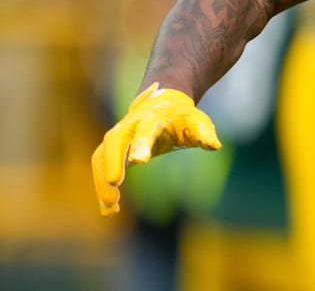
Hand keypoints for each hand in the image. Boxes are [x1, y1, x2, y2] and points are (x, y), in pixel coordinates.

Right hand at [92, 82, 220, 215]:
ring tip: (110, 208)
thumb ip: (204, 133)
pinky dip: (101, 187)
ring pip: (101, 156)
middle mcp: (129, 126)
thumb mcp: (197, 122)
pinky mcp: (111, 151)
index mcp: (152, 118)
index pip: (145, 130)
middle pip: (114, 141)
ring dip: (101, 180)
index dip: (142, 144)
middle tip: (114, 184)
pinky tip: (108, 210)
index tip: (139, 161)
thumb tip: (214, 145)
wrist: (163, 104)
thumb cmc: (182, 117)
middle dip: (111, 161)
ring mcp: (117, 137)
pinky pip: (100, 167)